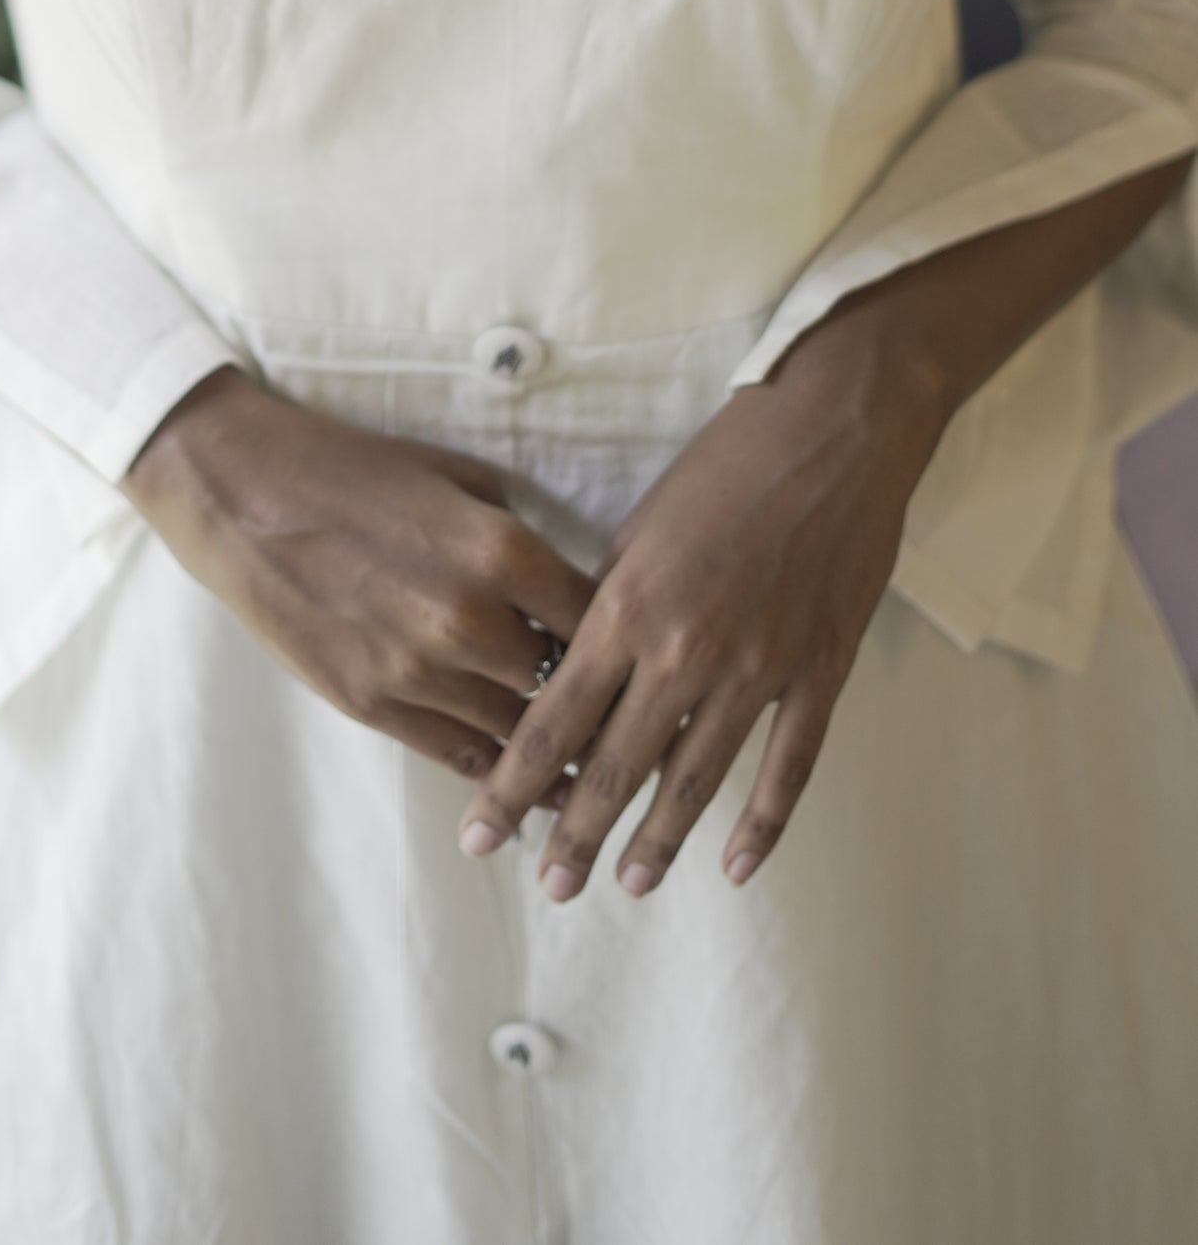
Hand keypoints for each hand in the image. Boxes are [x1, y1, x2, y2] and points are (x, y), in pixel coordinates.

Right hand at [122, 367, 594, 779]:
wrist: (245, 496)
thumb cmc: (355, 470)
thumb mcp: (455, 476)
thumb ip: (517, 534)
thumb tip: (565, 586)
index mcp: (499, 550)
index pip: (595, 618)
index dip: (623, 637)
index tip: (639, 651)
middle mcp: (468, 620)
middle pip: (566, 687)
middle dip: (594, 699)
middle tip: (623, 718)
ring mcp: (417, 671)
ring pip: (517, 735)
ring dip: (551, 748)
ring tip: (592, 769)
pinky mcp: (372, 705)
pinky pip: (458, 756)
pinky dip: (497, 773)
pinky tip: (527, 789)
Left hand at [457, 309, 946, 897]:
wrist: (834, 427)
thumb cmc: (727, 460)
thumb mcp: (643, 522)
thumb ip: (611, 600)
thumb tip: (578, 663)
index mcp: (629, 606)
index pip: (554, 718)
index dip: (514, 783)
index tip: (481, 831)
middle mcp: (685, 648)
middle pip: (617, 765)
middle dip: (575, 832)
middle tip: (549, 886)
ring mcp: (759, 667)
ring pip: (697, 777)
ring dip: (658, 839)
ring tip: (627, 883)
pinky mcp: (819, 670)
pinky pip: (787, 766)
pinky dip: (762, 822)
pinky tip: (735, 864)